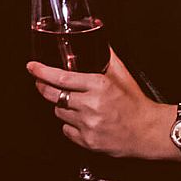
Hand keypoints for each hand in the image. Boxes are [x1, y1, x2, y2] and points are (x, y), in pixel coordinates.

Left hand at [27, 51, 166, 158]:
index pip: (61, 77)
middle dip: (43, 88)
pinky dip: (70, 125)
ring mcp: (88, 125)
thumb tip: (98, 39)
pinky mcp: (88, 141)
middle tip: (41, 84)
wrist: (148, 132)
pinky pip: (66, 130)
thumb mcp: (122, 75)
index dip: (42, 72)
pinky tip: (81, 120)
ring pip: (59, 112)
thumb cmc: (135, 103)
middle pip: (53, 95)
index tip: (32, 67)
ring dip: (62, 106)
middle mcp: (91, 105)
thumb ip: (107, 56)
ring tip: (75, 104)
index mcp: (99, 85)